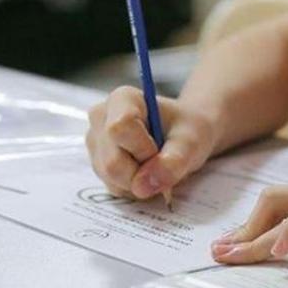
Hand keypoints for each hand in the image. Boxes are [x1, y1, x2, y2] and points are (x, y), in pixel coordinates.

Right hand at [86, 86, 215, 198]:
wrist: (184, 136)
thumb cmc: (188, 130)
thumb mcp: (191, 142)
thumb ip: (172, 162)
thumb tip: (144, 186)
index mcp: (122, 99)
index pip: (119, 128)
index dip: (143, 150)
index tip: (160, 150)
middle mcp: (101, 118)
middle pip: (112, 162)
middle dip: (143, 173)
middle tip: (163, 162)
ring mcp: (96, 143)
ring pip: (111, 178)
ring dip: (140, 182)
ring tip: (156, 165)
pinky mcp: (98, 163)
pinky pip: (113, 187)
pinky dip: (135, 188)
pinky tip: (146, 172)